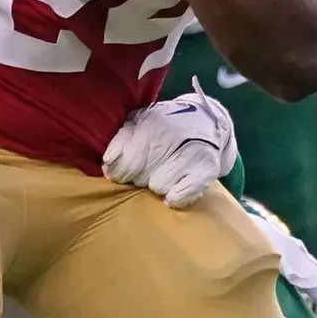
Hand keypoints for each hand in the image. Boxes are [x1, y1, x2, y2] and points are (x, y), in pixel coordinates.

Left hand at [104, 83, 239, 207]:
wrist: (207, 121)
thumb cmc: (165, 125)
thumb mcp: (138, 123)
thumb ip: (120, 141)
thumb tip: (109, 162)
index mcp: (151, 126)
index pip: (126, 165)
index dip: (122, 172)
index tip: (127, 169)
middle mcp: (171, 139)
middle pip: (140, 178)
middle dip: (142, 174)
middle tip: (153, 164)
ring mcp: (190, 155)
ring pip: (158, 188)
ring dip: (160, 183)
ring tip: (167, 170)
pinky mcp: (206, 170)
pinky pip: (180, 196)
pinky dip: (176, 196)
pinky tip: (176, 185)